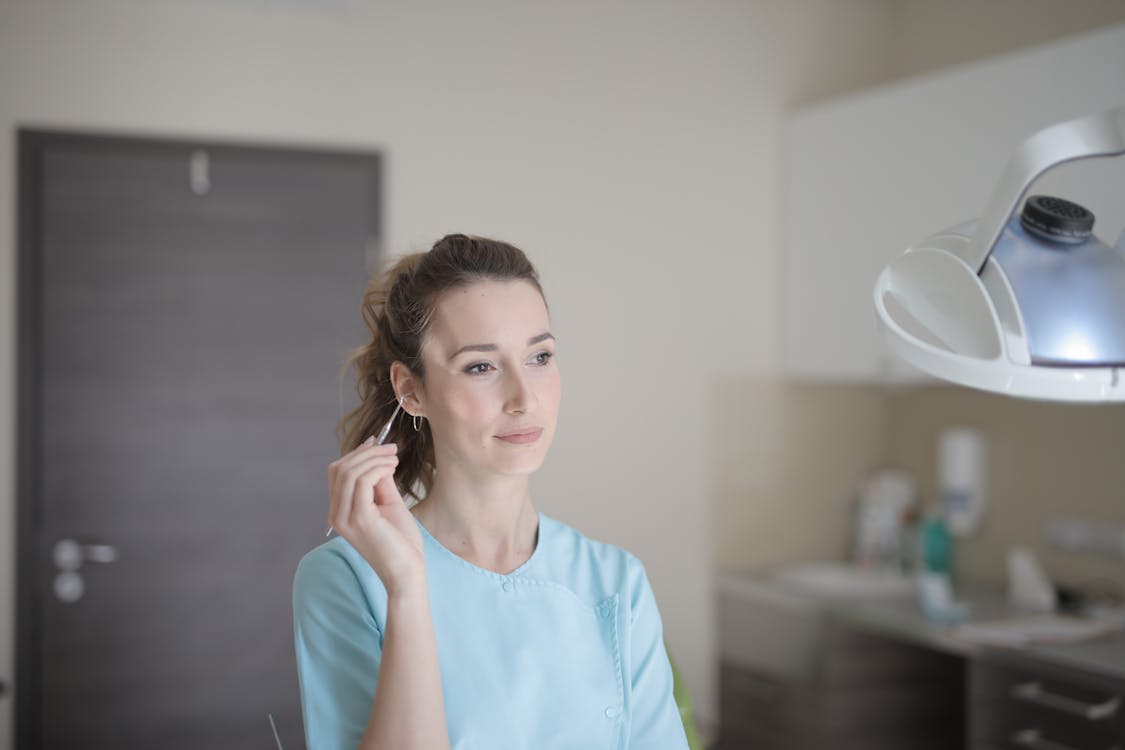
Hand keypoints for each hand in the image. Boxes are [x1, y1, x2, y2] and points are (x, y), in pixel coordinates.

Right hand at [327, 439, 424, 594]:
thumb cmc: (401, 542)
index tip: (378, 444)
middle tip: (391, 448)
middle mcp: (336, 515)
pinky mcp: (359, 518)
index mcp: (339, 512)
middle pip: (340, 469)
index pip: (338, 473)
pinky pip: (362, 480)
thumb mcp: (389, 504)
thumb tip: (377, 456)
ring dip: (374, 458)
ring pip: (350, 471)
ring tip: (394, 457)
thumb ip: (379, 481)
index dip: (357, 454)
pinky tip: (392, 468)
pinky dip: (378, 468)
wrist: (407, 571)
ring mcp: (344, 517)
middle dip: (366, 452)